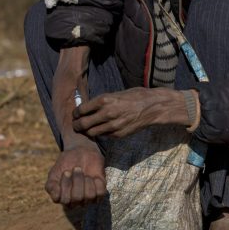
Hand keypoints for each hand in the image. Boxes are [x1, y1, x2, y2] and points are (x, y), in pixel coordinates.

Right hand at [45, 144, 106, 205]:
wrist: (81, 152)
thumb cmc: (66, 163)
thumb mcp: (54, 172)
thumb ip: (51, 186)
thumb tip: (56, 198)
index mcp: (62, 198)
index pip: (64, 200)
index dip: (66, 185)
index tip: (66, 171)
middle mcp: (75, 201)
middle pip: (77, 198)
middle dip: (77, 180)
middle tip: (77, 168)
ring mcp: (88, 198)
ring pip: (89, 196)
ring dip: (87, 180)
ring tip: (85, 172)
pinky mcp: (99, 192)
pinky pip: (100, 193)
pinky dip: (98, 183)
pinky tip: (94, 176)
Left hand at [72, 87, 189, 138]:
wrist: (153, 107)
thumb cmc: (135, 96)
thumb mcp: (116, 94)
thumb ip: (102, 102)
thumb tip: (88, 107)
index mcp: (104, 100)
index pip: (80, 110)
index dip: (75, 114)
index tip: (76, 115)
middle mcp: (106, 113)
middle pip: (82, 124)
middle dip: (77, 125)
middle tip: (76, 125)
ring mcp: (113, 125)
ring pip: (91, 133)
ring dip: (87, 132)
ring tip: (87, 129)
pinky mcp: (119, 134)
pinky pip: (103, 136)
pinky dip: (100, 133)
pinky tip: (102, 129)